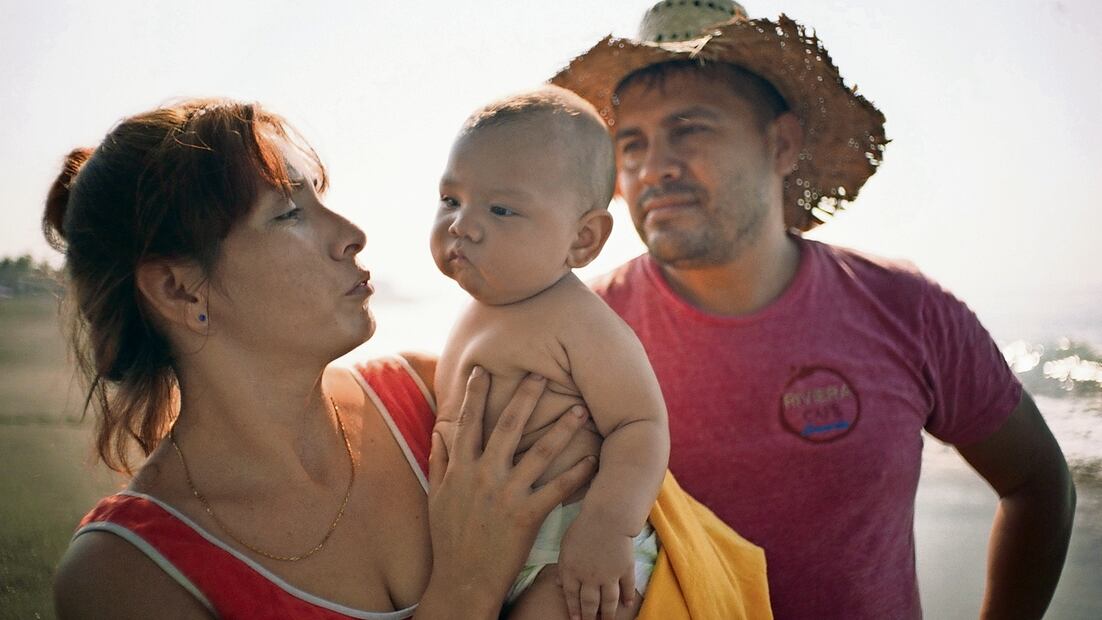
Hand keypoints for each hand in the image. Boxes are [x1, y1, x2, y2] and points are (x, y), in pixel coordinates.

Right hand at [424, 367, 597, 616]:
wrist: (463, 580)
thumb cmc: (449, 538)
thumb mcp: (438, 495)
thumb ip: (440, 460)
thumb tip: (439, 429)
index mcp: (461, 469)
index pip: (468, 422)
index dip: (475, 394)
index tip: (483, 370)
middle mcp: (484, 476)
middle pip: (508, 427)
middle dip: (526, 397)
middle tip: (543, 374)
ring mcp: (507, 495)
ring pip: (540, 453)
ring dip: (562, 429)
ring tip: (580, 410)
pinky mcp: (527, 515)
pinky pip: (558, 489)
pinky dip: (578, 473)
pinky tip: (594, 459)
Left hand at [558, 512, 635, 619]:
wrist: (607, 519)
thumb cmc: (582, 527)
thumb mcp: (565, 545)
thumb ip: (562, 566)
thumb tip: (558, 583)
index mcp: (572, 571)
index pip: (571, 596)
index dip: (574, 609)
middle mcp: (589, 578)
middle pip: (589, 603)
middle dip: (589, 616)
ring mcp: (609, 576)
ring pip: (608, 601)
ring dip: (607, 614)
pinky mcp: (625, 570)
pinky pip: (626, 588)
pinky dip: (627, 597)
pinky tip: (627, 605)